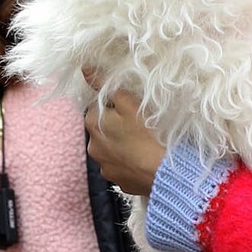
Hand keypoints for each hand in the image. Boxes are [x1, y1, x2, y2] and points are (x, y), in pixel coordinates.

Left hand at [84, 79, 165, 197]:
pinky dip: (130, 162)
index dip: (116, 105)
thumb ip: (105, 84)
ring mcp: (105, 167)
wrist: (166, 173)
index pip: (98, 106)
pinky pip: (122, 167)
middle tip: (140, 125)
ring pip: (112, 149)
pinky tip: (144, 159)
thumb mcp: (129, 101)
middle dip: (116, 125)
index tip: (133, 108)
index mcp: (92, 123)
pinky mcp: (119, 182)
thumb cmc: (149, 134)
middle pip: (103, 128)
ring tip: (144, 144)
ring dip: (122, 145)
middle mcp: (93, 147)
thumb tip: (85, 68)